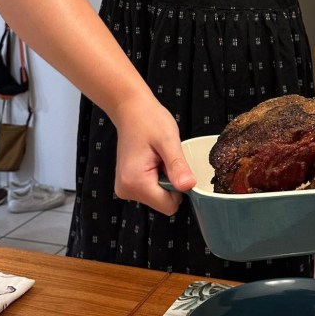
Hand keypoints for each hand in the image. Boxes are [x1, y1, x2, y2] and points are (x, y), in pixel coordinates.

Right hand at [112, 99, 196, 213]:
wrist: (130, 109)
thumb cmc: (148, 119)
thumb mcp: (168, 140)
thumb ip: (178, 166)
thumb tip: (189, 186)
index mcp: (135, 182)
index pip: (169, 205)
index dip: (178, 187)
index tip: (174, 166)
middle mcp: (126, 190)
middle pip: (163, 202)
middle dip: (170, 181)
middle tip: (163, 158)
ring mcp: (125, 188)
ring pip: (158, 196)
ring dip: (164, 178)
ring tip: (157, 156)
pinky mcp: (128, 184)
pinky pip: (152, 189)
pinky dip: (157, 176)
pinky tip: (153, 159)